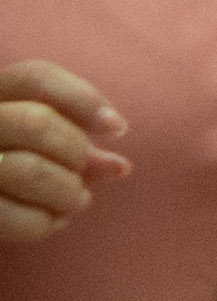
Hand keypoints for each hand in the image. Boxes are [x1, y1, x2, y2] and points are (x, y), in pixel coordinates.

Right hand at [0, 59, 128, 241]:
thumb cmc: (14, 166)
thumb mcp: (42, 147)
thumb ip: (77, 148)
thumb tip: (120, 167)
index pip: (36, 77)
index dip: (84, 99)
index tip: (117, 128)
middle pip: (35, 122)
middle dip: (75, 151)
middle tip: (85, 171)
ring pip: (26, 170)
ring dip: (67, 190)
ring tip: (78, 200)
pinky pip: (8, 216)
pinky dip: (42, 223)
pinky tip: (54, 221)